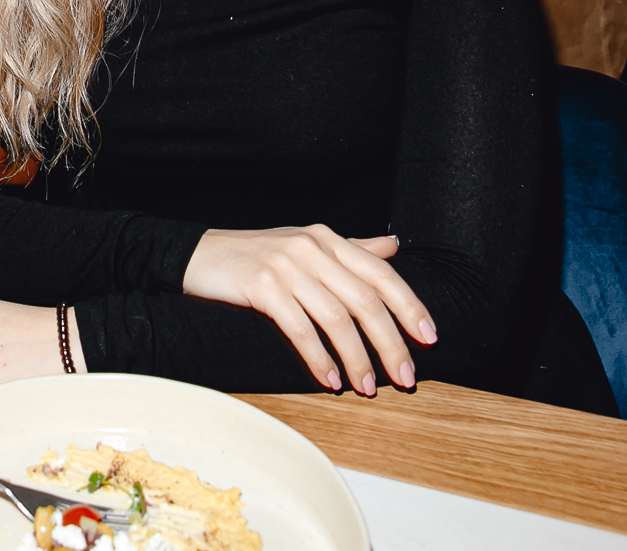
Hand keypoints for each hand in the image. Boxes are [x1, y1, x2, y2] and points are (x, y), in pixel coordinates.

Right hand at [183, 227, 433, 395]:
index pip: (382, 274)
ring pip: (337, 319)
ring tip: (368, 388)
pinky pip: (300, 328)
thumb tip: (393, 247)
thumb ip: (351, 248)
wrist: (197, 255)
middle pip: (366, 301)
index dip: (410, 307)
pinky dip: (319, 358)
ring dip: (358, 359)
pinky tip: (329, 380)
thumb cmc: (254, 255)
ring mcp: (286, 266)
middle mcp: (311, 247)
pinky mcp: (262, 286)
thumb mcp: (305, 245)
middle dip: (390, 343)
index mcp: (328, 238)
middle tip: (406, 378)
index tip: (429, 340)